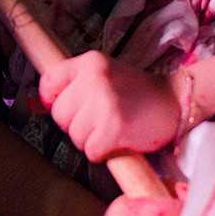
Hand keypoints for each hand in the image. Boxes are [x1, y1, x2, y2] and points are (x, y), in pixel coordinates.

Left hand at [37, 51, 182, 160]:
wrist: (176, 102)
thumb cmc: (137, 92)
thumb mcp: (105, 75)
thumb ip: (75, 85)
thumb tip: (38, 104)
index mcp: (90, 62)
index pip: (49, 83)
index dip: (54, 100)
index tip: (71, 107)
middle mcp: (94, 79)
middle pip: (60, 115)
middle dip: (76, 124)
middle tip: (101, 120)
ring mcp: (104, 103)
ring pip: (74, 136)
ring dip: (91, 140)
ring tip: (113, 128)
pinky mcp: (114, 128)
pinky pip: (91, 151)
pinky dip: (103, 152)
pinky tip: (119, 140)